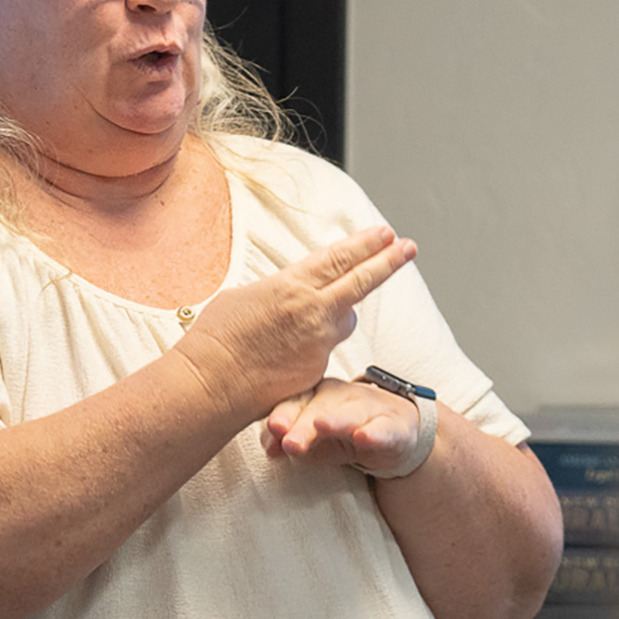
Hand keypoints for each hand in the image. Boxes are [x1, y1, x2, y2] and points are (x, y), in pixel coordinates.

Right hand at [171, 227, 416, 418]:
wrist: (210, 384)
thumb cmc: (217, 338)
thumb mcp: (245, 296)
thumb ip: (280, 290)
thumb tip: (293, 291)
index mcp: (292, 285)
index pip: (340, 258)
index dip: (366, 244)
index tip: (386, 233)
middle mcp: (313, 312)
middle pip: (361, 282)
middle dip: (388, 262)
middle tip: (409, 247)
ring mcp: (319, 344)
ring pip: (345, 320)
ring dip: (338, 313)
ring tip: (304, 320)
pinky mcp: (317, 372)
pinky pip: (326, 350)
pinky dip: (314, 346)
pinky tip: (283, 354)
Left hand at [262, 377, 425, 474]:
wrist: (391, 433)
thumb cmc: (341, 434)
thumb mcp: (312, 439)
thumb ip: (287, 440)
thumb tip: (270, 449)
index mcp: (315, 394)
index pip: (296, 402)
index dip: (284, 414)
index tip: (274, 428)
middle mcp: (341, 396)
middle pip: (320, 407)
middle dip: (304, 425)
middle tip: (290, 443)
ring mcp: (369, 408)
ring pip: (351, 414)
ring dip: (336, 420)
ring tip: (321, 426)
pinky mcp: (393, 426)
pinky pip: (384, 429)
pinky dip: (374, 433)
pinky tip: (363, 437)